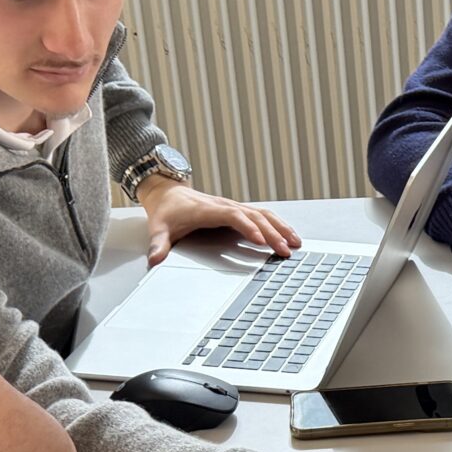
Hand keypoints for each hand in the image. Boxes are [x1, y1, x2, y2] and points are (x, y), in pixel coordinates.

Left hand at [141, 179, 300, 266]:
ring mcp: (233, 207)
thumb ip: (158, 244)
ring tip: (296, 243)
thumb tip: (155, 260)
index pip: (233, 216)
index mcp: (208, 210)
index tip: (260, 241)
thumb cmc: (166, 211)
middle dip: (272, 233)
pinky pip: (262, 215)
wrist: (167, 191)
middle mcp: (224, 206)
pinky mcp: (237, 210)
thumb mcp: (158, 228)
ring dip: (280, 227)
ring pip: (262, 214)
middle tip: (285, 251)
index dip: (247, 227)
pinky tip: (288, 235)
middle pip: (254, 216)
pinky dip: (277, 224)